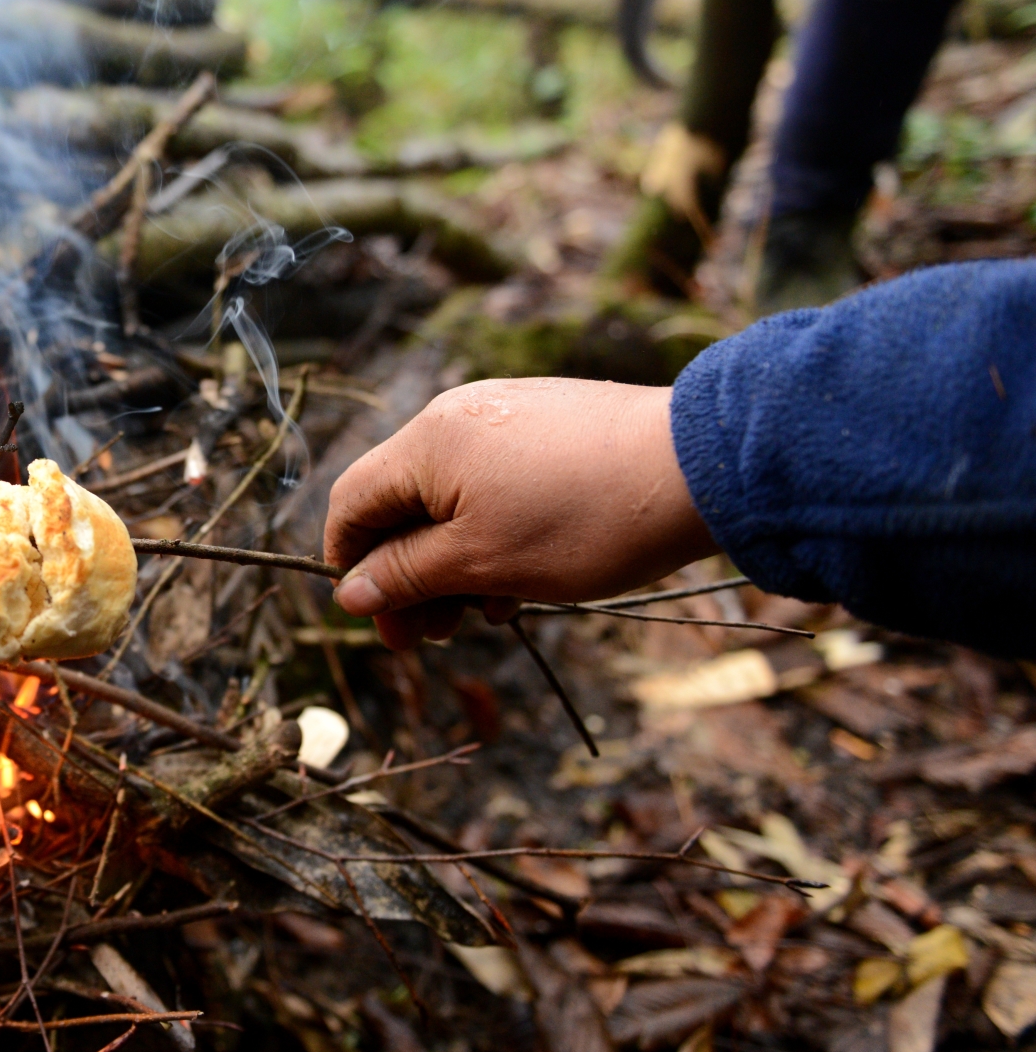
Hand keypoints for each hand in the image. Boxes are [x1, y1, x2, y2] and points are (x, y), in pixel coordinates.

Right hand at [323, 378, 719, 648]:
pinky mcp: (550, 424)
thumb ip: (407, 575)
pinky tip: (525, 578)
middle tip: (434, 637)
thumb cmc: (584, 519)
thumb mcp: (482, 563)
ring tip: (489, 613)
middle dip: (409, 575)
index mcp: (426, 443)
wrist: (703, 466)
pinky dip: (494, 533)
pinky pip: (497, 483)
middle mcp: (457, 417)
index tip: (377, 619)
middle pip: (402, 503)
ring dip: (455, 562)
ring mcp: (507, 414)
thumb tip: (349, 591)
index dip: (350, 564)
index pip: (352, 502)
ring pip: (452, 499)